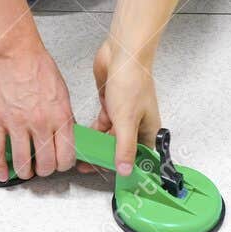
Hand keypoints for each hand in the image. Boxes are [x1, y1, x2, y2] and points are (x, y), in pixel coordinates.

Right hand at [0, 40, 77, 182]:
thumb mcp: (62, 92)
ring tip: (25, 171)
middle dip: (45, 170)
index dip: (63, 165)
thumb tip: (66, 134)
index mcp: (60, 117)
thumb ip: (64, 116)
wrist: (14, 51)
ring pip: (23, 163)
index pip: (67, 156)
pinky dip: (0, 167)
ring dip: (25, 172)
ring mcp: (17, 124)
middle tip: (41, 167)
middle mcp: (40, 124)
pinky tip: (2, 174)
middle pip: (46, 164)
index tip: (59, 164)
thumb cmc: (37, 65)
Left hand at [82, 40, 159, 176]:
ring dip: (97, 145)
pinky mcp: (111, 105)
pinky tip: (84, 137)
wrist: (122, 54)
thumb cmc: (132, 82)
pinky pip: (102, 125)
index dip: (126, 169)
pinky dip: (94, 131)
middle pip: (121, 149)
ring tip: (82, 154)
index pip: (139, 157)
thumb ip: (124, 148)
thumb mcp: (126, 120)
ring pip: (110, 137)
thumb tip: (125, 170)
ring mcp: (123, 115)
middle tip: (88, 166)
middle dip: (105, 158)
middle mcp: (137, 124)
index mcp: (148, 130)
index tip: (111, 177)